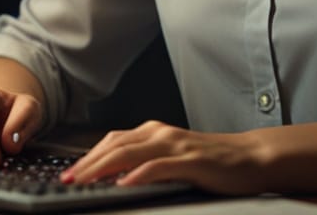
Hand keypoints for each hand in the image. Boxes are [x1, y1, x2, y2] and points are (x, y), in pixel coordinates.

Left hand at [61, 121, 269, 193]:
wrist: (249, 157)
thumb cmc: (211, 161)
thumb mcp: (172, 159)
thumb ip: (146, 163)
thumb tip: (114, 178)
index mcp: (154, 132)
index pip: (111, 142)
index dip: (87, 157)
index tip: (68, 174)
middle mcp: (160, 133)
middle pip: (114, 146)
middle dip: (87, 164)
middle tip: (67, 180)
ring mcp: (175, 145)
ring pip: (130, 153)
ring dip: (103, 167)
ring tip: (84, 181)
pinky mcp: (190, 160)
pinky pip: (159, 166)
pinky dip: (138, 174)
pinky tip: (124, 184)